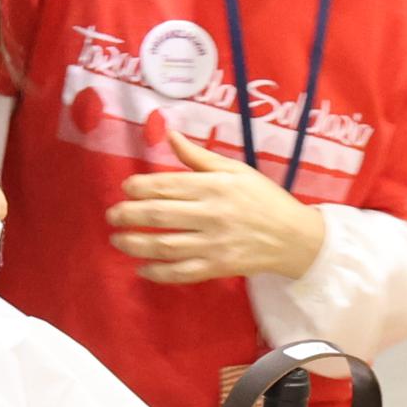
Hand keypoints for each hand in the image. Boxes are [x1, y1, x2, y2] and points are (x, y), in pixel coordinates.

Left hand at [108, 121, 328, 285]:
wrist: (295, 237)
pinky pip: (181, 272)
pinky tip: (141, 269)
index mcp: (214, 186)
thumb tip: (170, 134)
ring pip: (165, 245)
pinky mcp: (217, 267)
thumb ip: (199, 156)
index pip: (168, 185)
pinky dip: (158, 273)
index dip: (140, 187)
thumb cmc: (263, 198)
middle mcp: (211, 214)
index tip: (126, 188)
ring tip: (117, 239)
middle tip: (111, 215)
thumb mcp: (236, 170)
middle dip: (129, 215)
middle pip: (160, 215)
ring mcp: (213, 243)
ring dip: (136, 243)